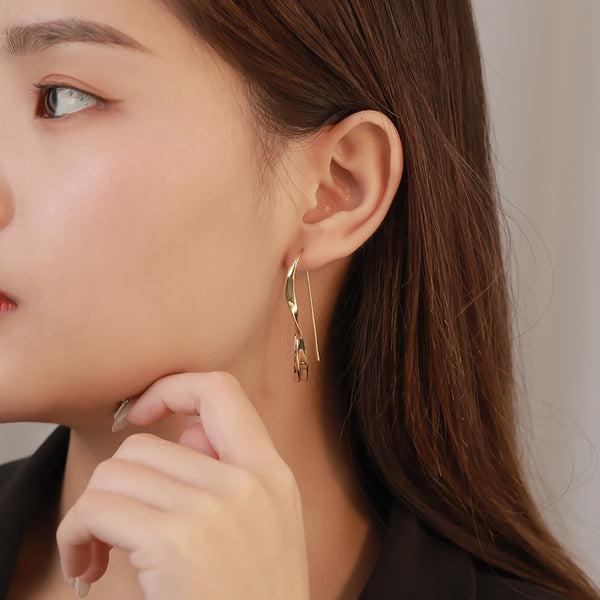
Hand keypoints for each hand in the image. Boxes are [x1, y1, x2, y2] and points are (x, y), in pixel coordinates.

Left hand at [57, 371, 310, 599]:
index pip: (221, 390)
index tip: (141, 413)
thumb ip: (234, 470)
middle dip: (114, 484)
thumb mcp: (269, 524)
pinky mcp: (175, 542)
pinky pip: (97, 509)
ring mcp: (212, 510)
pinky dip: (76, 534)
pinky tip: (87, 566)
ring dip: (91, 512)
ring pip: (115, 474)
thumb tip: (187, 433)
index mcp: (272, 472)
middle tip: (110, 525)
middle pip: (144, 446)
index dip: (172, 388)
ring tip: (98, 550)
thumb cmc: (256, 597)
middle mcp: (246, 482)